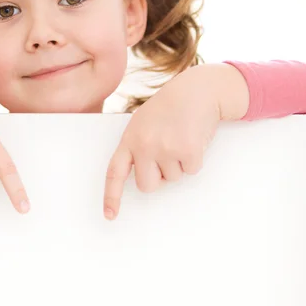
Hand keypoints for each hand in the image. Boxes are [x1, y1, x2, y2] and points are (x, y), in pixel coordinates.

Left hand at [103, 64, 248, 219]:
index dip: (112, 196)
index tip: (110, 215)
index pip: (115, 173)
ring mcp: (165, 148)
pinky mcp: (187, 150)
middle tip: (166, 153)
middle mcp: (144, 145)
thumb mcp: (142, 123)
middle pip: (148, 186)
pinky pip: (191, 171)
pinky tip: (192, 139)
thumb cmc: (168, 108)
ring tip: (180, 138)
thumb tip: (143, 177)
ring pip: (172, 179)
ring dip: (179, 164)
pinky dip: (195, 159)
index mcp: (129, 139)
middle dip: (158, 177)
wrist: (195, 90)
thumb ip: (137, 147)